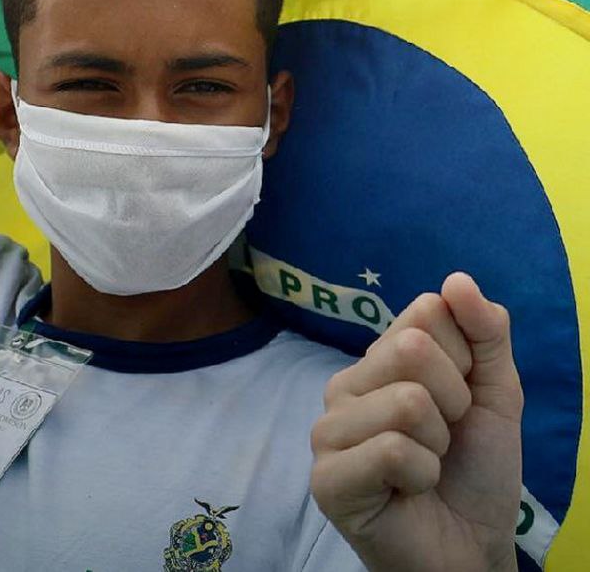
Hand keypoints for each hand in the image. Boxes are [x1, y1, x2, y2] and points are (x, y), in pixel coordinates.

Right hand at [310, 272, 522, 571]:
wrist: (471, 545)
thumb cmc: (475, 470)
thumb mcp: (497, 392)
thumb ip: (486, 332)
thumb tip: (457, 278)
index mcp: (377, 360)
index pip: (426, 313)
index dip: (465, 359)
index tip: (462, 399)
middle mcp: (344, 386)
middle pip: (412, 351)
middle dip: (455, 404)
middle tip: (444, 439)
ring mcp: (328, 431)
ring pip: (407, 403)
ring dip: (439, 447)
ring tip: (425, 468)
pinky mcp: (326, 477)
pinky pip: (393, 451)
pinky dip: (421, 476)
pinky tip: (407, 491)